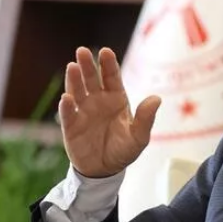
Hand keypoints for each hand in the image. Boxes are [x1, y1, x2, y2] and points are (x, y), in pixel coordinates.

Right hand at [58, 47, 160, 177]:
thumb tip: (156, 99)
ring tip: (72, 67)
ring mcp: (83, 111)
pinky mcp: (71, 126)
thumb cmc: (124, 150)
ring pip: (77, 91)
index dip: (108, 64)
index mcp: (116, 99)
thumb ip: (146, 118)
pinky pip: (68, 114)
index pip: (112, 77)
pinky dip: (66, 106)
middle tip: (83, 51)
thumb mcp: (139, 137)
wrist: (105, 170)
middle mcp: (98, 100)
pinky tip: (66, 98)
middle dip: (87, 65)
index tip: (105, 51)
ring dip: (74, 79)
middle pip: (92, 79)